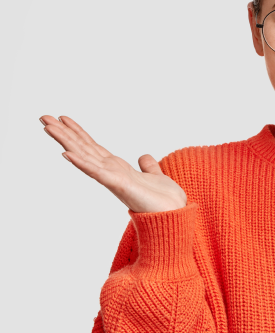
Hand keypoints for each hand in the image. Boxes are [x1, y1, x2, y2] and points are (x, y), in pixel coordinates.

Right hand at [40, 115, 187, 213]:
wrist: (173, 215)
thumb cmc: (163, 200)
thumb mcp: (156, 176)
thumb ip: (148, 167)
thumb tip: (144, 157)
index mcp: (117, 168)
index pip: (92, 146)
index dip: (78, 132)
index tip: (63, 118)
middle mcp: (110, 171)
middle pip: (82, 147)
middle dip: (63, 132)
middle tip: (44, 117)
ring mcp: (111, 178)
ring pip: (83, 155)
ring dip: (65, 141)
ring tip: (48, 127)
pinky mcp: (117, 185)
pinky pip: (96, 172)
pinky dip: (81, 163)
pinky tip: (66, 154)